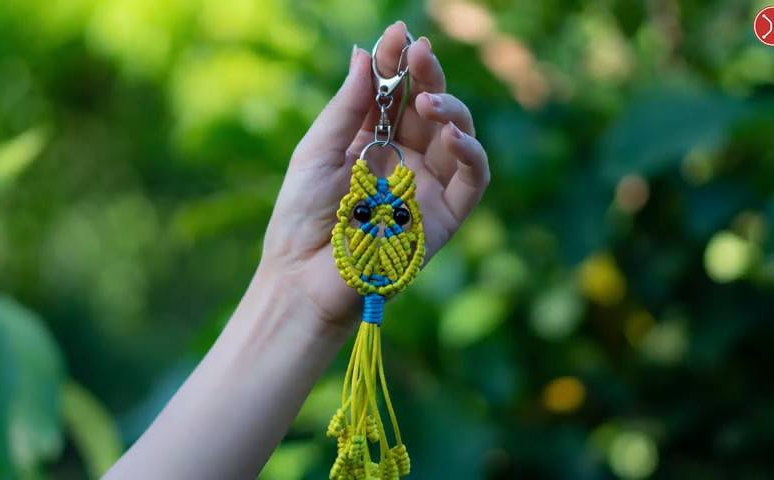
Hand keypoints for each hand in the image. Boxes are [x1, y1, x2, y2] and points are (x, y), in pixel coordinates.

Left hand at [258, 21, 489, 326]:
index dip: (399, 65)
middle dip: (427, 77)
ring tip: (428, 99)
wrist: (302, 280)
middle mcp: (405, 161)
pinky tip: (454, 134)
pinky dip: (472, 154)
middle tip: (418, 53)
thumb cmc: (301, 218)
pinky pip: (473, 181)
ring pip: (458, 138)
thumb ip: (346, 107)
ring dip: (451, 110)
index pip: (394, 95)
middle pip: (429, 109)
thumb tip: (364, 53)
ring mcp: (427, 188)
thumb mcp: (317, 151)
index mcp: (373, 143)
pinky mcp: (445, 218)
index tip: (398, 35)